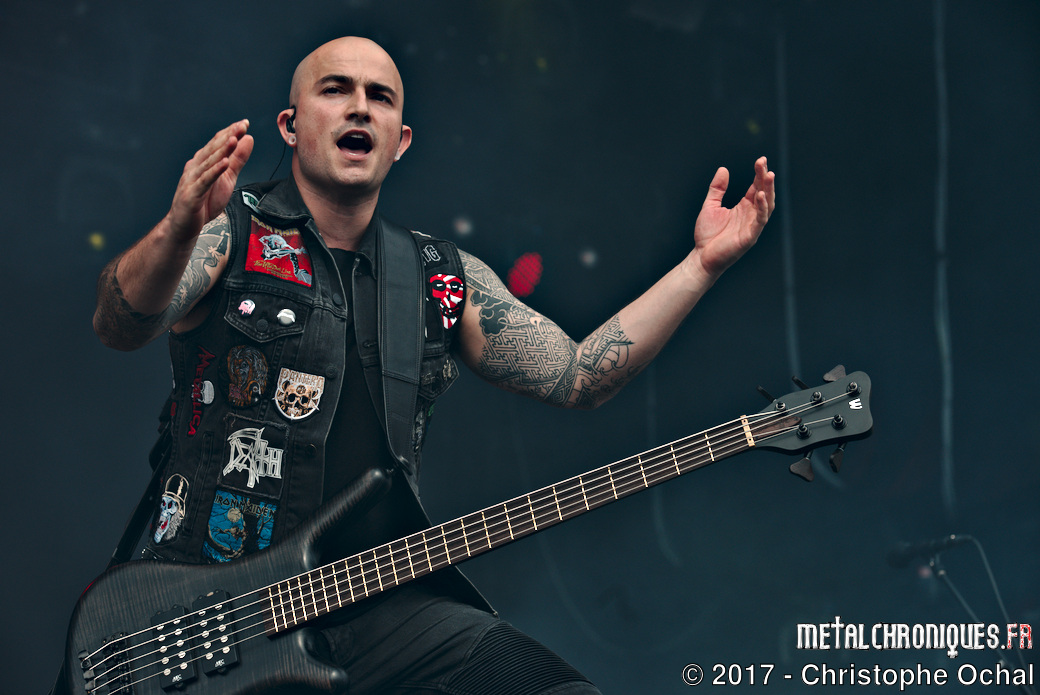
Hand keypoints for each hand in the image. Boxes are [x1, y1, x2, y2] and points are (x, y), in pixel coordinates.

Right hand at [166, 120, 253, 242]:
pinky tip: (224, 164)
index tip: (244, 123)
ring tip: (234, 139)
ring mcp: (192, 180)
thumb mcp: (228, 179)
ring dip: (222, 151)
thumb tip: (247, 140)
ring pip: (209, 162)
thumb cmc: (204, 202)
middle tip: (242, 126)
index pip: (217, 144)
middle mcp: (195, 167)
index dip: (230, 133)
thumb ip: (238, 160)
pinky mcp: (192, 194)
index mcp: (203, 162)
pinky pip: (205, 181)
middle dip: (228, 136)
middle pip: (213, 149)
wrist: (184, 226)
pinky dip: (214, 172)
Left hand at [687, 156, 774, 280]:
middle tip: (764, 163)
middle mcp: (751, 215)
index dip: (759, 174)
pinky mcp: (750, 237)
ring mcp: (752, 226)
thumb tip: (723, 169)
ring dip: (768, 191)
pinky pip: (760, 221)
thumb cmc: (707, 234)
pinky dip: (762, 208)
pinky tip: (760, 196)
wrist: (701, 257)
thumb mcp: (710, 206)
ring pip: (767, 206)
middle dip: (765, 178)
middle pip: (764, 193)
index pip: (756, 187)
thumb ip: (717, 189)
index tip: (760, 160)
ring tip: (768, 175)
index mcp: (744, 207)